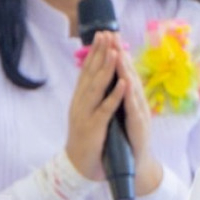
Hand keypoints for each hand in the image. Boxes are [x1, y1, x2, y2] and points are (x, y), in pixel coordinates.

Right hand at [64, 30, 127, 182]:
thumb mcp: (85, 112)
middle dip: (99, 53)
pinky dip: (114, 95)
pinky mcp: (93, 127)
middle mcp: (79, 103)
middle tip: (106, 34)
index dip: (94, 52)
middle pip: (90, 74)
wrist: (77, 165)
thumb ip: (90, 94)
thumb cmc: (85, 138)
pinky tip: (122, 83)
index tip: (101, 34)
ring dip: (106, 69)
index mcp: (79, 99)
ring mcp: (85, 114)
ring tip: (114, 51)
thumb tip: (94, 75)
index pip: (86, 71)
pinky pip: (105, 109)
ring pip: (96, 88)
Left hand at [111, 40, 166, 195]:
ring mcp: (140, 115)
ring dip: (126, 70)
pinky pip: (134, 109)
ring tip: (118, 52)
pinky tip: (127, 83)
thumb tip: (114, 80)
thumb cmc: (128, 141)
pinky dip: (130, 96)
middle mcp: (137, 104)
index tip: (108, 36)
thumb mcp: (121, 115)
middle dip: (121, 54)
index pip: (122, 73)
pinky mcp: (140, 128)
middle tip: (113, 35)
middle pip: (129, 74)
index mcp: (130, 100)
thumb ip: (119, 98)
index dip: (116, 54)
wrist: (137, 168)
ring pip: (133, 88)